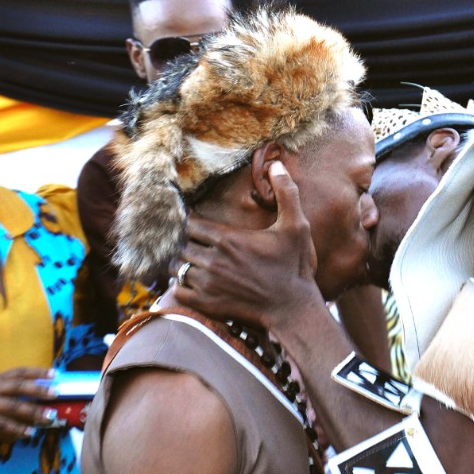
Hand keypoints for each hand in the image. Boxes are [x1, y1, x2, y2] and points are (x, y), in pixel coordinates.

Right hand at [0, 367, 58, 440]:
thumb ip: (2, 390)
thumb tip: (23, 398)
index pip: (19, 372)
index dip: (37, 372)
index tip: (54, 373)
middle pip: (21, 387)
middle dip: (40, 390)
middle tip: (56, 394)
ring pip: (16, 407)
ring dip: (34, 413)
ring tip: (50, 417)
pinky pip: (4, 425)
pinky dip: (18, 429)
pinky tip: (29, 433)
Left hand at [172, 161, 324, 328]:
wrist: (293, 308)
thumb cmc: (294, 266)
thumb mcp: (297, 226)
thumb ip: (286, 193)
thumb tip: (277, 165)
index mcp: (228, 239)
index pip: (190, 224)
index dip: (188, 221)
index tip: (194, 222)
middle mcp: (213, 260)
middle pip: (180, 245)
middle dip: (183, 242)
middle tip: (189, 241)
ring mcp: (208, 284)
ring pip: (177, 268)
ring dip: (180, 263)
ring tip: (189, 260)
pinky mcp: (208, 304)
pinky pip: (178, 292)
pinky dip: (179, 286)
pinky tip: (190, 282)